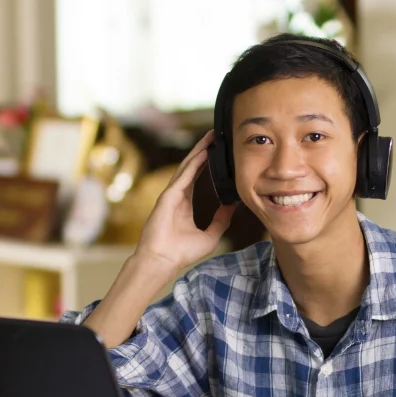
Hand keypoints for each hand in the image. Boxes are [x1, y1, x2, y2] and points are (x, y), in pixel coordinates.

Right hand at [134, 130, 237, 276]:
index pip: (195, 176)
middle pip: (191, 166)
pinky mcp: (168, 196)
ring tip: (211, 137)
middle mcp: (176, 195)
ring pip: (186, 167)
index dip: (205, 163)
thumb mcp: (210, 235)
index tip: (216, 151)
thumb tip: (232, 206)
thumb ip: (221, 220)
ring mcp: (170, 194)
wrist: (162, 262)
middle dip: (203, 150)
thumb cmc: (181, 253)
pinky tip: (203, 152)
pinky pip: (183, 176)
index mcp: (183, 204)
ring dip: (198, 151)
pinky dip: (193, 163)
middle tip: (215, 135)